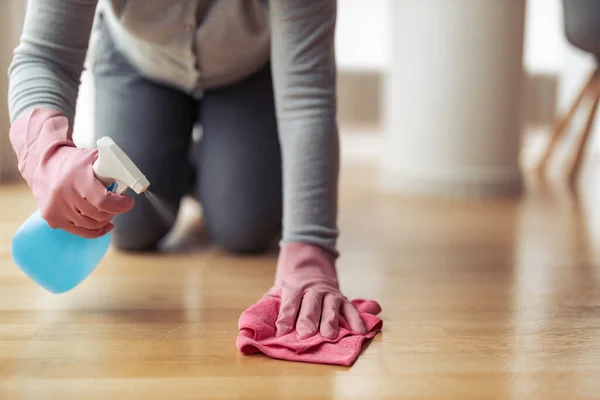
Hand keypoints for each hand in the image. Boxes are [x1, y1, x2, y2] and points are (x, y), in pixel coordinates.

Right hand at [10, 108, 133, 237]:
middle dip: (113, 210)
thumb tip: (132, 179)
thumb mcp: (94, 157)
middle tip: (116, 204)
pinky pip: (80, 231)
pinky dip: (96, 230)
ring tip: (107, 210)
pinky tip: (105, 225)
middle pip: (99, 215)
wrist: (44, 165)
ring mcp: (57, 208)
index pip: (103, 201)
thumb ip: (113, 167)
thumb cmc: (74, 161)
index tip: (128, 202)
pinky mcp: (52, 218)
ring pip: (91, 224)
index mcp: (77, 178)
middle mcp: (64, 194)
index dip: (120, 205)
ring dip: (104, 219)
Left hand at [268, 242, 366, 339]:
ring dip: (330, 321)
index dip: (285, 317)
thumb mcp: (279, 290)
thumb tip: (253, 322)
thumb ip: (270, 303)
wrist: (312, 269)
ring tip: (329, 335)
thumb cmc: (293, 289)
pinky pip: (351, 309)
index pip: (289, 302)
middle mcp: (313, 289)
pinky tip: (360, 331)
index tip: (281, 332)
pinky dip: (356, 320)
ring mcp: (330, 293)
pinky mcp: (343, 299)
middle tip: (305, 335)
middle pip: (311, 304)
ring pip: (331, 306)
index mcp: (294, 287)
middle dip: (307, 320)